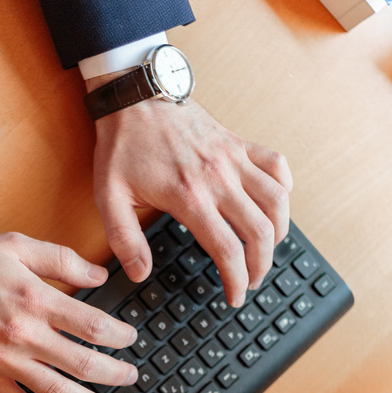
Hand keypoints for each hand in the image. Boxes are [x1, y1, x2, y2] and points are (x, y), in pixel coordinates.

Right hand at [0, 233, 137, 392]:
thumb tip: (98, 274)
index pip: (94, 326)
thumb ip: (61, 259)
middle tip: (132, 377)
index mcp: (36, 299)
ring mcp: (4, 361)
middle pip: (85, 364)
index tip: (130, 340)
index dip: (121, 337)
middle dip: (116, 374)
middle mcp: (24, 335)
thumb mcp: (15, 245)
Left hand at [89, 81, 292, 306]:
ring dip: (279, 232)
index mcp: (188, 196)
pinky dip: (283, 188)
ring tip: (265, 251)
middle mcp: (218, 177)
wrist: (134, 95)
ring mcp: (233, 157)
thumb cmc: (121, 146)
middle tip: (251, 281)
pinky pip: (277, 165)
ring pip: (277, 201)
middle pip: (260, 232)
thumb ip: (124, 240)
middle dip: (261, 266)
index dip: (236, 280)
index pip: (227, 249)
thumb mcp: (108, 197)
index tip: (234, 297)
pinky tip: (274, 205)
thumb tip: (139, 274)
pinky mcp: (238, 142)